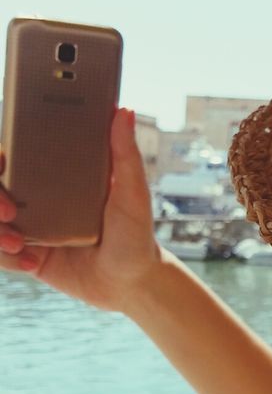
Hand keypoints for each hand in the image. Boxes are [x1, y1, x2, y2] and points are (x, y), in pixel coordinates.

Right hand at [0, 108, 165, 310]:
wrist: (132, 283)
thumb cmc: (135, 232)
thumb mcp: (133, 192)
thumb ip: (125, 153)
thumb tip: (125, 110)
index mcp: (57, 173)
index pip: (15, 155)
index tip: (3, 163)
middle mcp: (37, 196)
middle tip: (10, 211)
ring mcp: (30, 226)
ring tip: (19, 243)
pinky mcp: (28, 255)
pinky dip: (6, 256)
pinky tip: (32, 261)